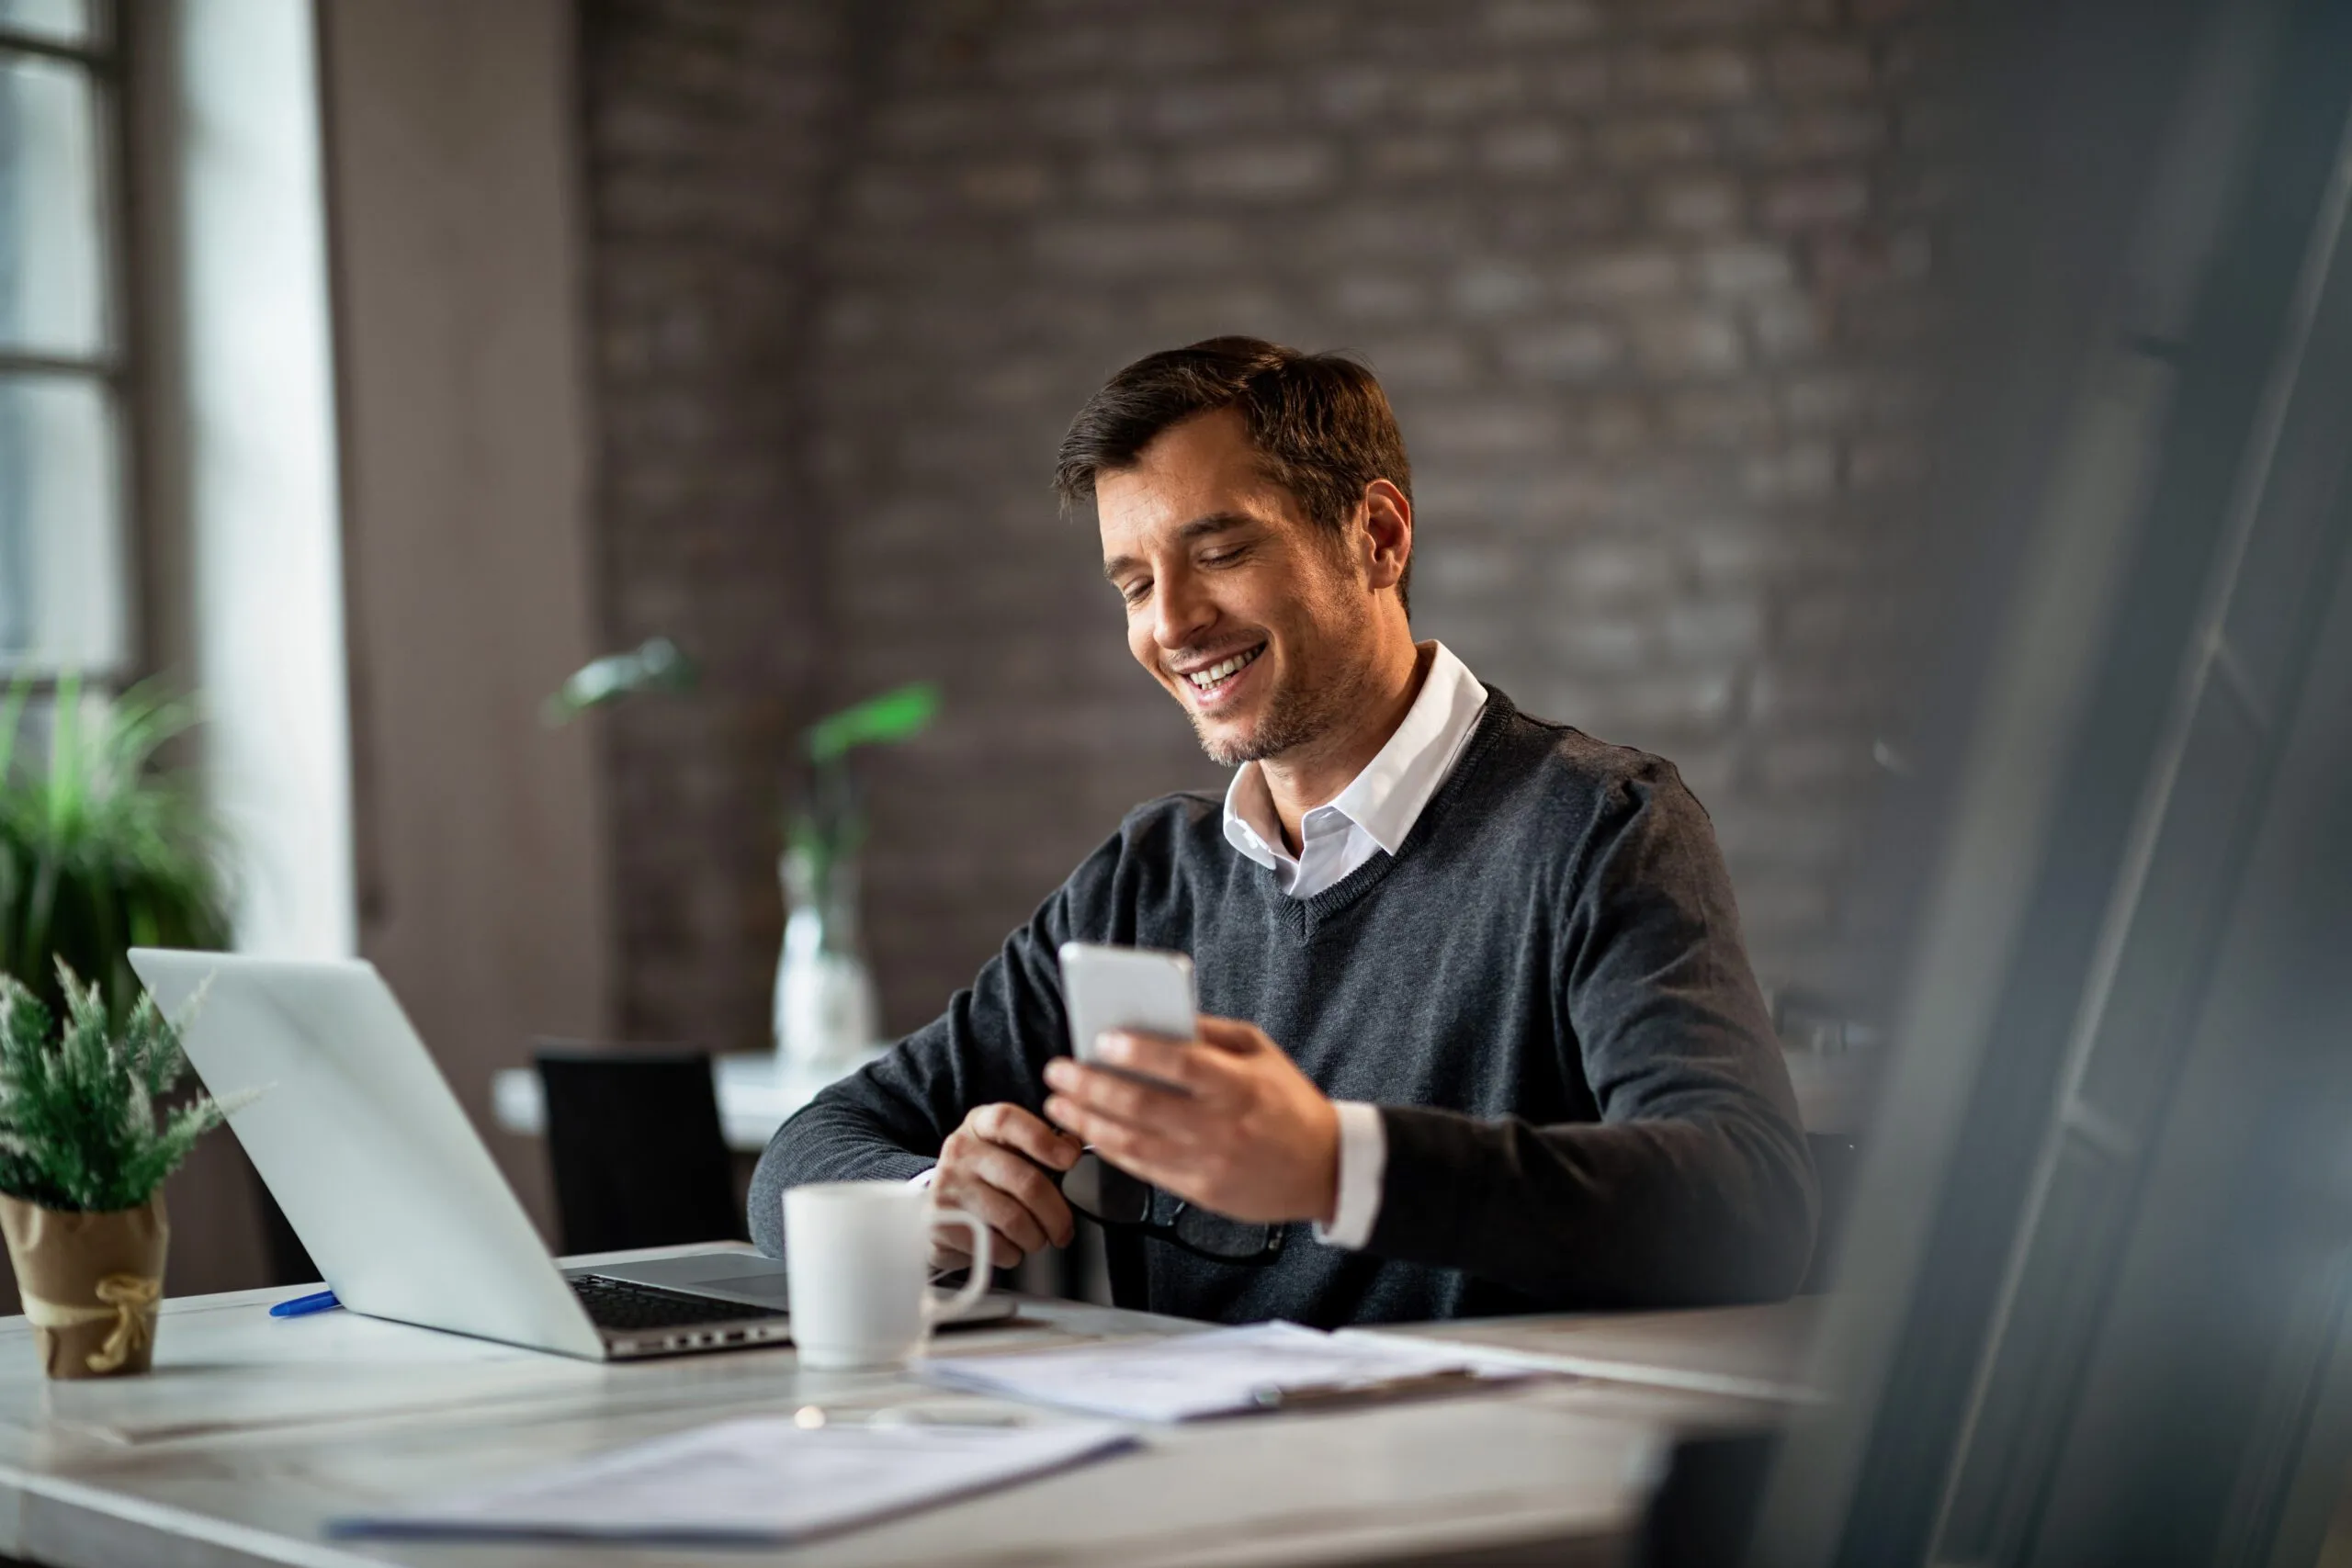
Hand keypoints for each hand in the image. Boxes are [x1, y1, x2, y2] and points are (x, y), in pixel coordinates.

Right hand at [927, 1103, 1082, 1270]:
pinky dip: (1011, 1254)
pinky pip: (993, 1245)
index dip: (1043, 1140)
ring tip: (1036, 1240)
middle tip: (1064, 1230)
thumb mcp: (1007, 1150)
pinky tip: (1009, 1248)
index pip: (1008, 1121)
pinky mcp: (940, 1223)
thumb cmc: (985, 1177)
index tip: (1070, 1159)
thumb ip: (1040, 1146)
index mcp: (980, 1125)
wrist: (939, 1209)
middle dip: (1055, 1213)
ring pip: (1012, 1218)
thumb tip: (1071, 1149)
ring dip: (1035, 1237)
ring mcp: (948, 1186)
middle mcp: (960, 1151)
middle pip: (1024, 1180)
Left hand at [1041, 1016, 1339, 1225]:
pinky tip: (1090, 1132)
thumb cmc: (1289, 1102)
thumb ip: (1211, 1033)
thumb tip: (1157, 1017)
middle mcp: (1222, 1127)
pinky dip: (1110, 1150)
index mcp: (1241, 1085)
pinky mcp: (1200, 1193)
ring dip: (1088, 1122)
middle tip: (1060, 1071)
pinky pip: (1144, 1170)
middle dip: (1092, 1087)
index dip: (1139, 1052)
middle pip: (1144, 1106)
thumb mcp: (1262, 1053)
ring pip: (1134, 1143)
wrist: (1325, 1170)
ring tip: (1060, 1103)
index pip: (1183, 1065)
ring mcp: (1209, 1164)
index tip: (1101, 1039)